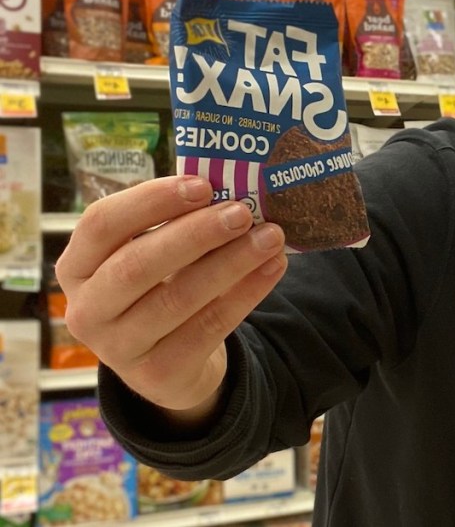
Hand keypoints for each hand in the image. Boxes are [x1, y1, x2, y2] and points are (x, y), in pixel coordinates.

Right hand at [55, 176, 286, 419]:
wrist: (168, 365)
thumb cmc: (159, 289)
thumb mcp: (151, 257)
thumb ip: (175, 225)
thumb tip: (231, 191)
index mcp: (76, 267)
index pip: (100, 224)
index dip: (150, 201)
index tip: (201, 185)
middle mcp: (87, 309)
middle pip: (137, 264)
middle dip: (195, 233)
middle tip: (242, 212)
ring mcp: (118, 348)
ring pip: (179, 297)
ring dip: (231, 262)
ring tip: (271, 236)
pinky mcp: (159, 373)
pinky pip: (210, 327)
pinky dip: (247, 292)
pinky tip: (274, 267)